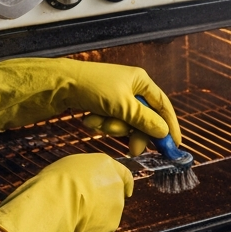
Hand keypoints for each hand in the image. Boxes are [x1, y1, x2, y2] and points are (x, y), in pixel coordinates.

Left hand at [0, 57, 182, 152]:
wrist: (57, 84)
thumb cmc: (93, 87)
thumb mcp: (122, 105)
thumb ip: (144, 120)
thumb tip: (163, 132)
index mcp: (141, 81)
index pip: (163, 106)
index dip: (169, 125)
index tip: (173, 145)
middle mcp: (131, 88)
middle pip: (143, 118)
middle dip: (134, 132)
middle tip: (132, 150)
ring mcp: (116, 97)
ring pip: (125, 123)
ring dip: (113, 127)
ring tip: (99, 123)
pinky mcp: (102, 105)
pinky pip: (110, 121)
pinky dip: (101, 124)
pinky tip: (89, 119)